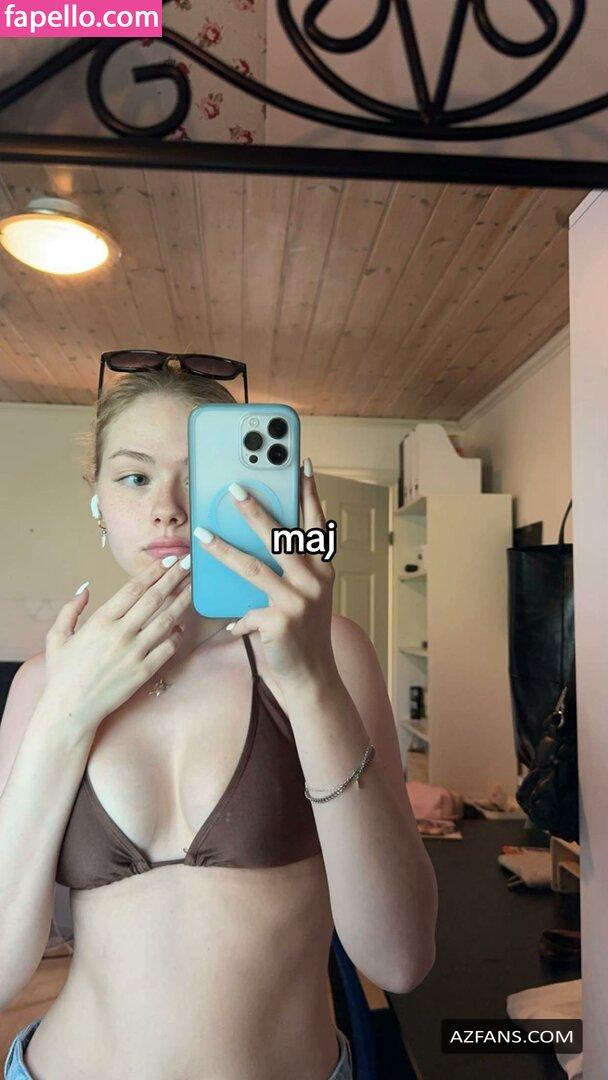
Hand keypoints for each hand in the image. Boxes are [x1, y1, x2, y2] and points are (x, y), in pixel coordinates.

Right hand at [43, 558, 191, 733]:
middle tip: (189, 563)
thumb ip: (71, 609)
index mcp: (100, 621)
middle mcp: (120, 634)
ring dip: (182, 602)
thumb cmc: (62, 673)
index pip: (133, 589)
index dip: (153, 572)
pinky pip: (167, 649)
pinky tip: (181, 625)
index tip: (167, 560)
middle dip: (174, 578)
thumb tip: (86, 588)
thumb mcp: (57, 637)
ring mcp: (134, 653)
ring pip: (166, 621)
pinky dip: (177, 635)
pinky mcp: (143, 672)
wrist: (70, 709)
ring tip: (193, 588)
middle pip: (154, 599)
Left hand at [193, 461, 335, 687]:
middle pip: (280, 536)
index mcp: (322, 570)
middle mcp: (315, 580)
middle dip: (255, 509)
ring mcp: (299, 600)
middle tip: (234, 488)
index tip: (301, 465)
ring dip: (223, 549)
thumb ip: (291, 569)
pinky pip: (247, 611)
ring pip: (253, 566)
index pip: (314, 523)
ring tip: (202, 534)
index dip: (308, 493)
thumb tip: (260, 540)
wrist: (313, 677)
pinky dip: (238, 620)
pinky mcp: (282, 621)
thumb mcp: (306, 596)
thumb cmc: (302, 634)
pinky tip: (232, 628)